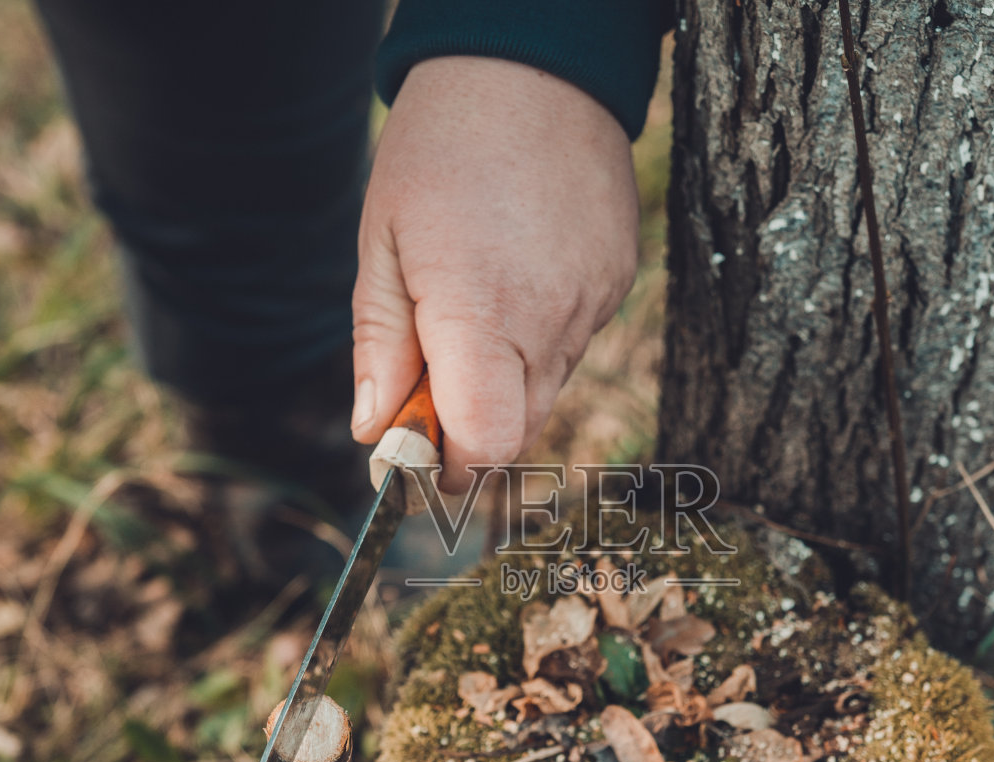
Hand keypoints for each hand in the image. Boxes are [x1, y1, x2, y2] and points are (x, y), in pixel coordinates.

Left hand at [351, 56, 639, 493]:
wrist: (534, 67)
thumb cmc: (440, 149)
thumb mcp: (382, 243)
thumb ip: (380, 346)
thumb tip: (375, 431)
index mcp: (481, 311)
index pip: (487, 443)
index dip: (450, 462)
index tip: (417, 447)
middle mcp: (551, 320)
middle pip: (519, 430)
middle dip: (471, 425)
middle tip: (431, 374)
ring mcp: (595, 303)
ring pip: (546, 387)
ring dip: (504, 375)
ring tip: (475, 295)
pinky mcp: (618, 283)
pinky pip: (574, 340)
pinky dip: (540, 333)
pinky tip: (518, 270)